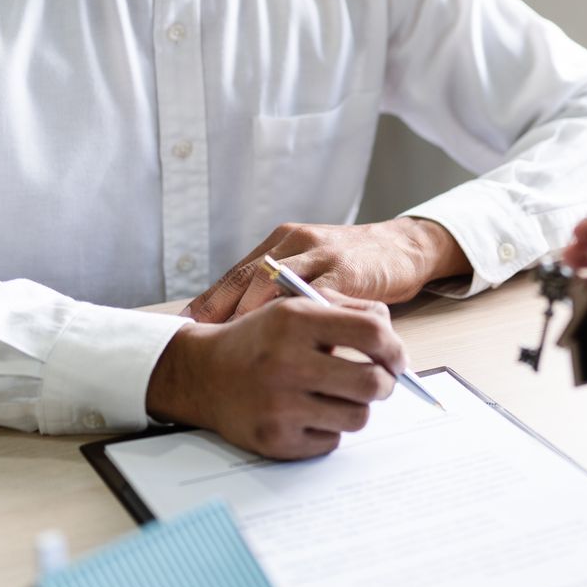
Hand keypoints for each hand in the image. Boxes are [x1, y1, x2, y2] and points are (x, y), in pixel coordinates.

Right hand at [146, 295, 402, 458]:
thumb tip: (393, 338)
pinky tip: (308, 413)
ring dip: (356, 408)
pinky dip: (329, 429)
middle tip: (378, 382)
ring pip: (357, 417)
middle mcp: (286, 362)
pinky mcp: (276, 439)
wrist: (202, 374)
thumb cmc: (260, 340)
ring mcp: (280, 405)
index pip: (372, 333)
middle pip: (372, 383)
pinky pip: (331, 441)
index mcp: (296, 321)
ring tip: (337, 396)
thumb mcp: (296, 309)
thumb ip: (348, 312)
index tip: (396, 358)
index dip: (395, 348)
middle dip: (385, 384)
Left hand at [187, 218, 469, 321]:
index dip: (210, 299)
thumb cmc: (355, 265)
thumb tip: (240, 323)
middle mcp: (297, 244)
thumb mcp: (312, 268)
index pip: (238, 272)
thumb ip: (283, 287)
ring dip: (255, 314)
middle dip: (223, 309)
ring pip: (279, 283)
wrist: (404, 248)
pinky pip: (319, 298)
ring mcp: (322, 255)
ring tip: (237, 343)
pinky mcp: (349, 271)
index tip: (183, 325)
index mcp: (283, 243)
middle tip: (202, 339)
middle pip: (250, 277)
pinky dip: (301, 320)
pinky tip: (288, 342)